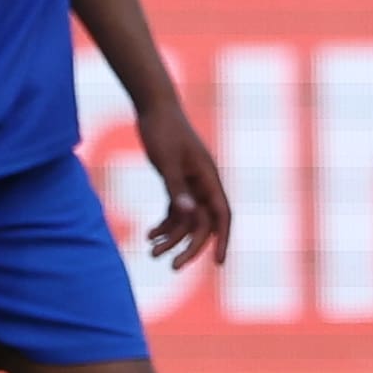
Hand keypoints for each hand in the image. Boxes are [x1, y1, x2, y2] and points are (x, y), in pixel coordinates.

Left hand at [136, 105, 234, 273]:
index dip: (223, 240)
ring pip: (187, 219)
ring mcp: (191, 182)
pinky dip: (165, 224)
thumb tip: (187, 215)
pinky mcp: (177, 180)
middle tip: (173, 266)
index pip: (222, 216)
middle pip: (203, 223)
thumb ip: (176, 188)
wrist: (154, 106)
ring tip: (151, 253)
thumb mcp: (166, 161)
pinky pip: (176, 210)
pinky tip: (149, 236)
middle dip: (190, 247)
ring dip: (172, 238)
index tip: (218, 263)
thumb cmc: (162, 130)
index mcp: (208, 178)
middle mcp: (203, 183)